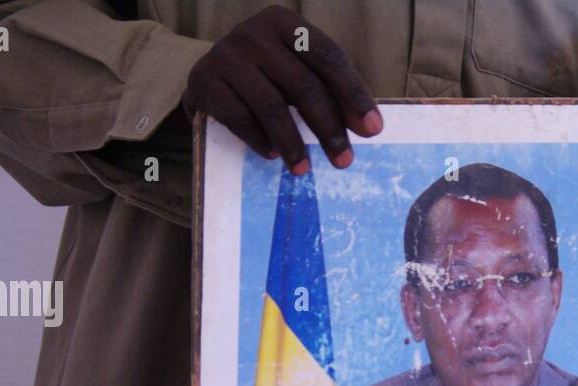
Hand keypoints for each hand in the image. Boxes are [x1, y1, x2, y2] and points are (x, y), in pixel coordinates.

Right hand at [182, 6, 382, 173]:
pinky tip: (272, 155)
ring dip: (293, 144)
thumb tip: (367, 126)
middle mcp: (254, 32)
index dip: (354, 94)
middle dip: (328, 128)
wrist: (207, 77)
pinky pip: (239, 118)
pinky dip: (259, 140)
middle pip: (303, 85)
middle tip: (344, 160)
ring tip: (304, 170)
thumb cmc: (265, 76)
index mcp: (285, 23)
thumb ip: (328, 89)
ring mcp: (226, 55)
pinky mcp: (204, 81)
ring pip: (271, 106)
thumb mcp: (295, 70)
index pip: (329, 58)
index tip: (373, 130)